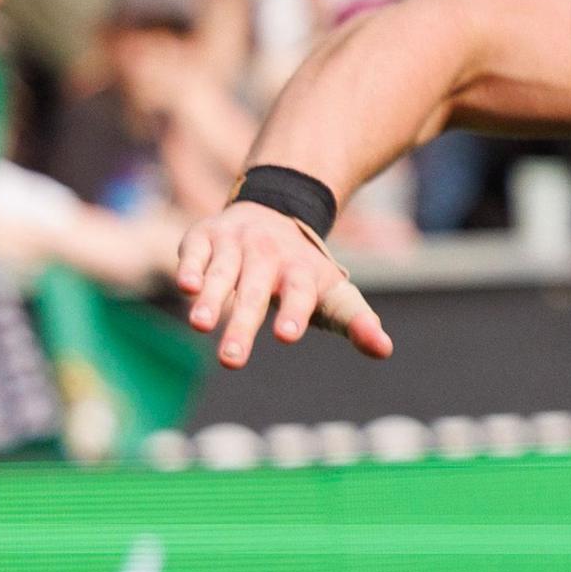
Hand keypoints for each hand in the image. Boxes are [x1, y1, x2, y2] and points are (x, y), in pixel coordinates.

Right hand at [175, 198, 393, 367]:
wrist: (275, 210)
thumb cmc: (302, 271)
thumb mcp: (334, 294)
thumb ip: (357, 322)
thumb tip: (385, 349)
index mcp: (301, 272)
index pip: (299, 294)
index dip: (294, 312)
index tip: (287, 335)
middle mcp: (267, 256)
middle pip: (254, 293)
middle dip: (242, 325)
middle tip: (232, 361)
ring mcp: (234, 245)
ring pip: (223, 273)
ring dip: (211, 299)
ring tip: (201, 326)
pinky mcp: (204, 237)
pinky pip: (196, 253)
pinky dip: (190, 267)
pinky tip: (185, 287)